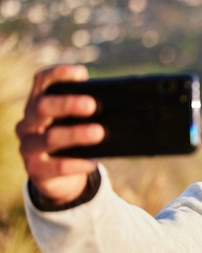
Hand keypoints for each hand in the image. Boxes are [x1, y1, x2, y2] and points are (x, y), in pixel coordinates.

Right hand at [15, 65, 104, 205]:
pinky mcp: (35, 170)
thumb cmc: (74, 142)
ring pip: (49, 138)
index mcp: (39, 104)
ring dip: (75, 134)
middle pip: (42, 107)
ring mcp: (28, 146)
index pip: (42, 81)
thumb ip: (90, 113)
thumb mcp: (79, 124)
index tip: (82, 74)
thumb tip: (123, 105)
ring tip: (98, 133)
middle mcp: (29, 122)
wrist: (62, 178)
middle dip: (67, 104)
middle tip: (92, 105)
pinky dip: (77, 164)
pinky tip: (92, 162)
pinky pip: (56, 167)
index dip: (59, 74)